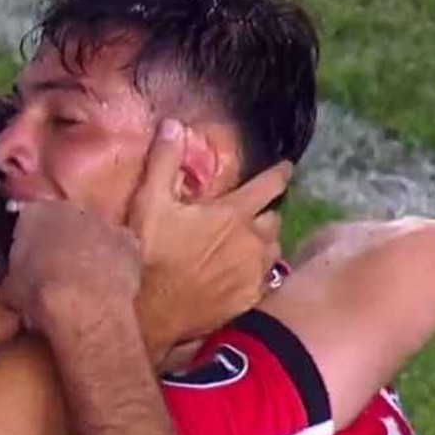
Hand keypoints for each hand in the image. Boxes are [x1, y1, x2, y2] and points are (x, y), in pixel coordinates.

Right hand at [1, 199, 142, 327]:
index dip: (29, 241)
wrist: (83, 306)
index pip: (28, 219)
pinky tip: (107, 283)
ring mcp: (103, 222)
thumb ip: (14, 274)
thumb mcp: (10, 287)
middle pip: (63, 221)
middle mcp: (70, 208)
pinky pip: (117, 248)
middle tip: (55, 268)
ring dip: (88, 249)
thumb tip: (14, 281)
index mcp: (34, 213)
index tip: (28, 260)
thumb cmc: (38, 295)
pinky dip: (113, 261)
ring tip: (83, 279)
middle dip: (60, 239)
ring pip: (92, 232)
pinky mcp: (129, 241)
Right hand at [130, 119, 288, 352]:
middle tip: (248, 216)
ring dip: (262, 245)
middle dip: (264, 214)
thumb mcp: (149, 202)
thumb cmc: (149, 253)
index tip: (286, 168)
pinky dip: (256, 275)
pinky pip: (264, 282)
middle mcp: (253, 241)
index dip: (279, 173)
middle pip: (273, 220)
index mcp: (233, 213)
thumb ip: (164, 161)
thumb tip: (174, 124)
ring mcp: (253, 274)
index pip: (270, 184)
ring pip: (272, 251)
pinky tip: (240, 278)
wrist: (150, 310)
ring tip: (245, 247)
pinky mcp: (248, 300)